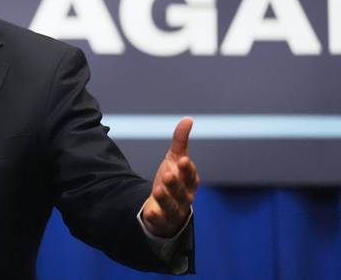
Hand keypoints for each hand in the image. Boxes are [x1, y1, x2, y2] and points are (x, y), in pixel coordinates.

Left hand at [141, 117, 199, 237]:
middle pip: (181, 191)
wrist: (166, 206)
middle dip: (175, 183)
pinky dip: (156, 217)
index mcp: (189, 181)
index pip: (191, 176)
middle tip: (167, 175)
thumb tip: (188, 119)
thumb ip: (180, 141)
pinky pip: (160, 220)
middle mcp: (184, 196)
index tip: (183, 160)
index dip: (187, 169)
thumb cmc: (174, 179)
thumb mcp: (175, 159)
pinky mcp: (162, 219)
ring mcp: (174, 209)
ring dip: (166, 198)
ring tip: (157, 189)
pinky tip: (150, 213)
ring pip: (172, 206)